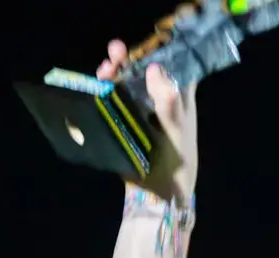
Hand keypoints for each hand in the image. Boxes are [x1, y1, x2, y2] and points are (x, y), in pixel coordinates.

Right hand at [95, 38, 197, 203]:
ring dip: (115, 71)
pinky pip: (114, 98)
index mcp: (180, 97)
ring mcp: (142, 109)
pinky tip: (98, 82)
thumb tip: (155, 69)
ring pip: (127, 82)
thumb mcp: (176, 129)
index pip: (173, 63)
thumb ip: (169, 101)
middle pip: (144, 69)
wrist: (158, 194)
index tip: (145, 42)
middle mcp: (161, 99)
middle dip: (130, 57)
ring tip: (105, 67)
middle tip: (115, 50)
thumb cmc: (176, 160)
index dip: (159, 50)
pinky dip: (105, 88)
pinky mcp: (125, 120)